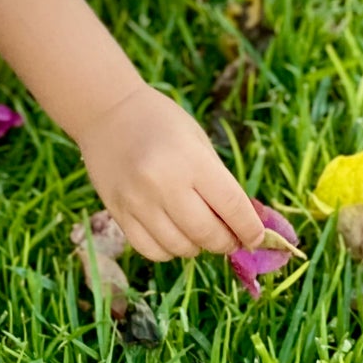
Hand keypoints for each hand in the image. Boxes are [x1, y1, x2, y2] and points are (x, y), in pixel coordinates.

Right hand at [75, 82, 265, 260]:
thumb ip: (220, 183)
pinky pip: (152, 251)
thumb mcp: (197, 140)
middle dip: (227, 242)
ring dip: (198, 247)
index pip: (233, 207)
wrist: (106, 111)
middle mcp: (163, 183)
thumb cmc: (160, 121)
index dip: (250, 229)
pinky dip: (169, 250)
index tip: (257, 239)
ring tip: (198, 231)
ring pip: (181, 248)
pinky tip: (173, 234)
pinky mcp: (118, 213)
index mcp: (190, 158)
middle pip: (208, 234)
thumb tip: (247, 227)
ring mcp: (137, 201)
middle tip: (230, 238)